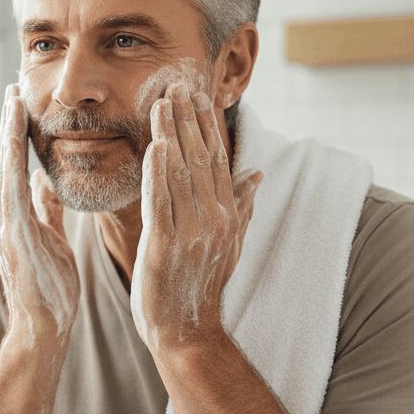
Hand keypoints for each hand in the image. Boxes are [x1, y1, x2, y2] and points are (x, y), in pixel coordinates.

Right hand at [0, 84, 79, 344]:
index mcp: (16, 218)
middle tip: (12, 88)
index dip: (18, 135)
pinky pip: (11, 190)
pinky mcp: (12, 237)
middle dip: (8, 125)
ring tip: (11, 101)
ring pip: (4, 171)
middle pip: (5, 162)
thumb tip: (44, 182)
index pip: (16, 168)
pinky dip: (11, 162)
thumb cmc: (50, 290)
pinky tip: (14, 138)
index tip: (22, 104)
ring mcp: (4, 227)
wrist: (43, 329)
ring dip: (6, 134)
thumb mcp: (52, 240)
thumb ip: (45, 211)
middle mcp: (4, 218)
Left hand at [131, 82, 261, 354]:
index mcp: (227, 214)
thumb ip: (242, 205)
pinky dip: (159, 174)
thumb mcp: (228, 243)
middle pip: (201, 158)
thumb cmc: (199, 285)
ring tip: (162, 102)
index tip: (197, 93)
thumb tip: (258, 174)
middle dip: (189, 119)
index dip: (207, 124)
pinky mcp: (167, 247)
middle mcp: (214, 219)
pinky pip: (162, 203)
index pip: (217, 159)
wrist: (186, 331)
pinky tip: (155, 147)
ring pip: (182, 174)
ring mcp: (192, 233)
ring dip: (172, 135)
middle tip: (176, 83)